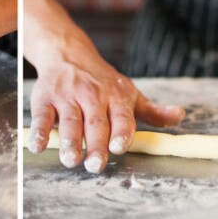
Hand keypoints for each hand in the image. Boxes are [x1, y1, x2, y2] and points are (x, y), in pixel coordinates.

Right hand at [27, 44, 184, 172]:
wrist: (68, 53)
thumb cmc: (103, 81)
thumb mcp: (130, 93)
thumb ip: (152, 111)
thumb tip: (180, 116)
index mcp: (116, 97)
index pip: (121, 117)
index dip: (121, 132)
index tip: (119, 147)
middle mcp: (92, 95)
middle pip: (95, 123)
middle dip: (95, 144)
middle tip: (95, 165)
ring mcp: (68, 96)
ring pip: (69, 121)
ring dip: (69, 141)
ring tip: (71, 160)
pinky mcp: (45, 98)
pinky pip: (41, 116)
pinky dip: (38, 131)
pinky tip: (37, 146)